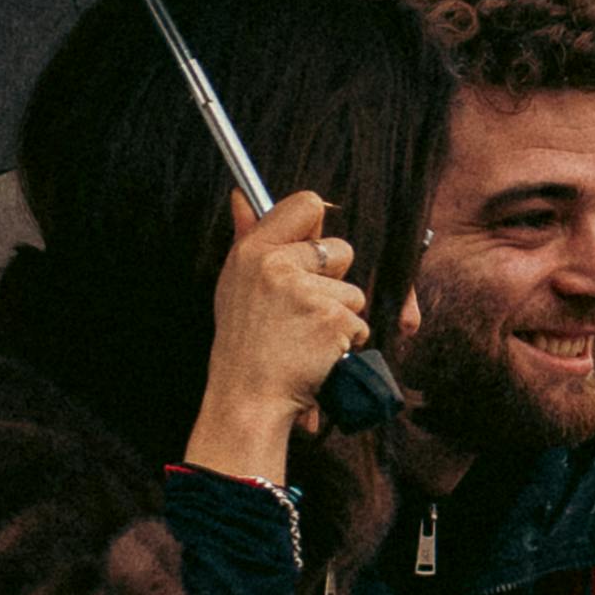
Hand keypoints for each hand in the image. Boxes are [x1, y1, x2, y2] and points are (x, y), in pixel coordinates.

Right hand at [187, 188, 368, 490]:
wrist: (248, 399)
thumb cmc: (244, 343)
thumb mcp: (235, 285)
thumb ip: (248, 236)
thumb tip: (240, 196)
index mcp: (254, 251)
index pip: (307, 204)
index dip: (316, 225)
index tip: (310, 247)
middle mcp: (277, 266)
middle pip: (341, 249)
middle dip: (334, 279)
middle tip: (302, 310)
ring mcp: (306, 294)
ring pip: (354, 292)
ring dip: (341, 317)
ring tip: (306, 338)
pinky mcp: (332, 321)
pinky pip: (359, 324)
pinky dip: (346, 342)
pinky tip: (317, 354)